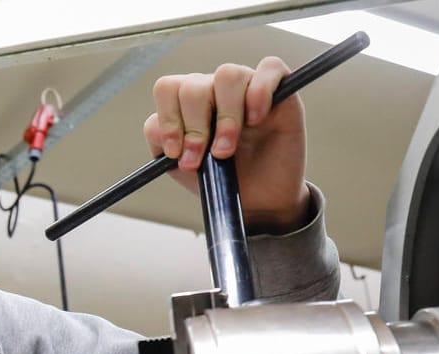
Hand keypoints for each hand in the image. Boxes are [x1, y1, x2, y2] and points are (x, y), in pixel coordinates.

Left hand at [142, 57, 310, 233]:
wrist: (259, 201)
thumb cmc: (221, 180)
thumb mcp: (183, 167)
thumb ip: (163, 143)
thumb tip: (157, 127)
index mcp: (188, 104)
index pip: (168, 89)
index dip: (168, 120)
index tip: (175, 153)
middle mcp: (215, 89)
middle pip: (193, 86)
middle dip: (195, 127)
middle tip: (205, 158)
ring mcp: (247, 86)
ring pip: (227, 75)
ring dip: (226, 116)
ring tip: (227, 149)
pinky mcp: (281, 90)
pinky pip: (270, 68)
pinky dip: (260, 91)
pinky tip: (257, 119)